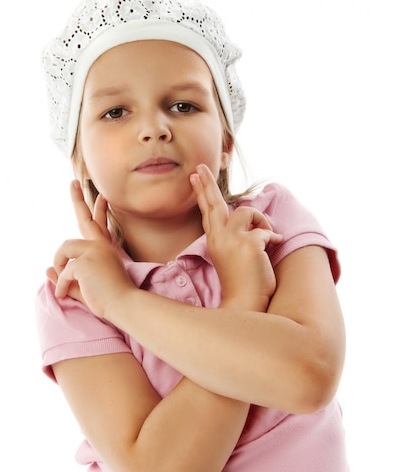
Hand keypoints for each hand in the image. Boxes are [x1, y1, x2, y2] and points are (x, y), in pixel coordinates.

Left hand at [47, 181, 134, 318]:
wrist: (123, 304)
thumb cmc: (107, 299)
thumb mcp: (82, 287)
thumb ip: (65, 278)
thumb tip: (47, 269)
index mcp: (104, 250)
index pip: (99, 225)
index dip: (99, 210)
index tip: (102, 196)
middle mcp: (100, 246)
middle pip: (86, 218)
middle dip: (78, 199)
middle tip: (73, 183)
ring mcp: (94, 250)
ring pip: (64, 250)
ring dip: (60, 267)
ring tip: (65, 285)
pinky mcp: (86, 259)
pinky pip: (64, 270)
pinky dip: (62, 284)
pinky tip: (67, 293)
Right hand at [190, 165, 281, 310]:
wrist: (245, 304)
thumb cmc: (243, 284)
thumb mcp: (236, 257)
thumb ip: (240, 238)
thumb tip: (259, 225)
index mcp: (215, 242)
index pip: (208, 212)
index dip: (203, 193)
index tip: (195, 176)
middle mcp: (220, 238)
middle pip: (214, 203)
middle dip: (207, 183)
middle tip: (200, 167)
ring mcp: (233, 240)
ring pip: (247, 211)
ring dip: (262, 221)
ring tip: (267, 239)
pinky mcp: (250, 244)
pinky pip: (267, 230)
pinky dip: (274, 237)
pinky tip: (276, 247)